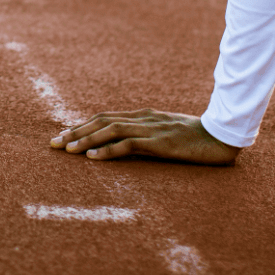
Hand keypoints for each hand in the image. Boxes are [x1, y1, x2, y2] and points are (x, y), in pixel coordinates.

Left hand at [50, 109, 240, 165]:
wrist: (221, 136)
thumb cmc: (195, 138)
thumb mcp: (166, 135)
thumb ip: (146, 137)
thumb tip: (124, 147)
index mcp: (142, 116)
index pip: (105, 118)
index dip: (82, 125)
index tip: (64, 135)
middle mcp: (142, 118)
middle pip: (101, 121)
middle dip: (75, 131)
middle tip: (53, 143)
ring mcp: (150, 128)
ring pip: (109, 130)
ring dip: (85, 140)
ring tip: (67, 150)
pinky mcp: (159, 142)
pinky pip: (128, 145)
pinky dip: (108, 150)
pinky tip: (93, 158)